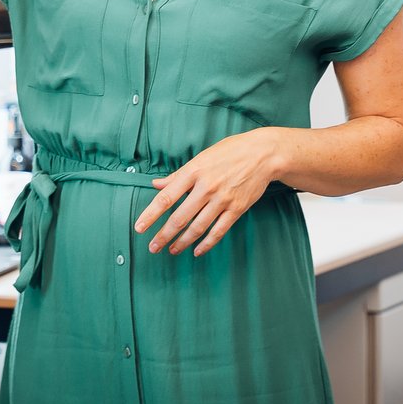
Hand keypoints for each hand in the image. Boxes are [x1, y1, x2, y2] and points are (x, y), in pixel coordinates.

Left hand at [133, 129, 282, 256]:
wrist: (263, 154)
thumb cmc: (229, 152)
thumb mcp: (201, 157)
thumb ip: (178, 175)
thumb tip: (156, 184)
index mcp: (193, 171)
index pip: (166, 197)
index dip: (151, 214)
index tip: (139, 228)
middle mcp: (206, 187)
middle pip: (180, 217)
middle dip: (164, 235)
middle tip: (153, 247)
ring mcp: (222, 199)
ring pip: (198, 227)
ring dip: (182, 242)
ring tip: (172, 250)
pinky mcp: (237, 209)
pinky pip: (218, 231)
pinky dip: (207, 243)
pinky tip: (196, 251)